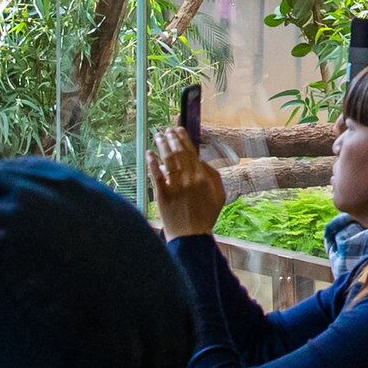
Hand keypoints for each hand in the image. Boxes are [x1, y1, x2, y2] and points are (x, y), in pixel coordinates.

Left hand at [148, 126, 225, 240]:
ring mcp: (175, 186)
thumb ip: (213, 175)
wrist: (191, 237)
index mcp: (203, 177)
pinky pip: (156, 175)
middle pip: (178, 152)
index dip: (183, 138)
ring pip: (166, 160)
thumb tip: (202, 161)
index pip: (191, 152)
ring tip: (157, 137)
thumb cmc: (206, 216)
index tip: (178, 129)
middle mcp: (188, 179)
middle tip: (165, 130)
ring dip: (161, 145)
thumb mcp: (219, 195)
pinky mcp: (162, 195)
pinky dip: (152, 162)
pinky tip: (149, 154)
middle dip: (171, 138)